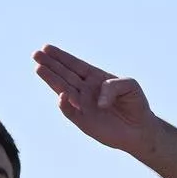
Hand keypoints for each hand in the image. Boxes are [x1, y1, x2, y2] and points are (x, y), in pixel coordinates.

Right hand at [32, 44, 157, 155]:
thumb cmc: (136, 104)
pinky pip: (70, 111)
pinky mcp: (83, 121)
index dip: (61, 57)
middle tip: (36, 54)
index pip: (75, 65)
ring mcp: (82, 105)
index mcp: (95, 78)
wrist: (140, 129)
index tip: (47, 48)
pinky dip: (65, 104)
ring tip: (39, 68)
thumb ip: (113, 87)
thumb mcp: (130, 86)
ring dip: (52, 79)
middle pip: (64, 75)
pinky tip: (61, 95)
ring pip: (63, 90)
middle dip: (50, 64)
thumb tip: (97, 101)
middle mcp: (85, 90)